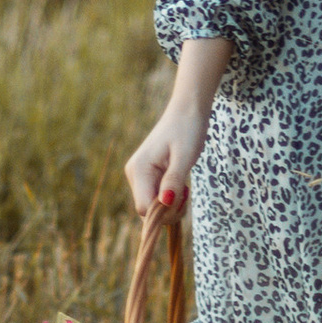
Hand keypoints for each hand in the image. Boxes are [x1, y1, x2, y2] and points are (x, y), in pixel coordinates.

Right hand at [125, 40, 228, 212]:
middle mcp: (134, 174)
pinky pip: (157, 197)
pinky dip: (170, 198)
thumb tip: (165, 203)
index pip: (144, 208)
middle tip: (187, 192)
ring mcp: (140, 176)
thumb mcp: (184, 156)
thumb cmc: (188, 129)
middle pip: (147, 210)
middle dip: (169, 209)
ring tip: (185, 187)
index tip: (182, 198)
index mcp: (139, 169)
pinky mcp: (148, 176)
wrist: (188, 110)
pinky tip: (181, 186)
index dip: (163, 212)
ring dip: (171, 204)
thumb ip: (174, 180)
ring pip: (153, 205)